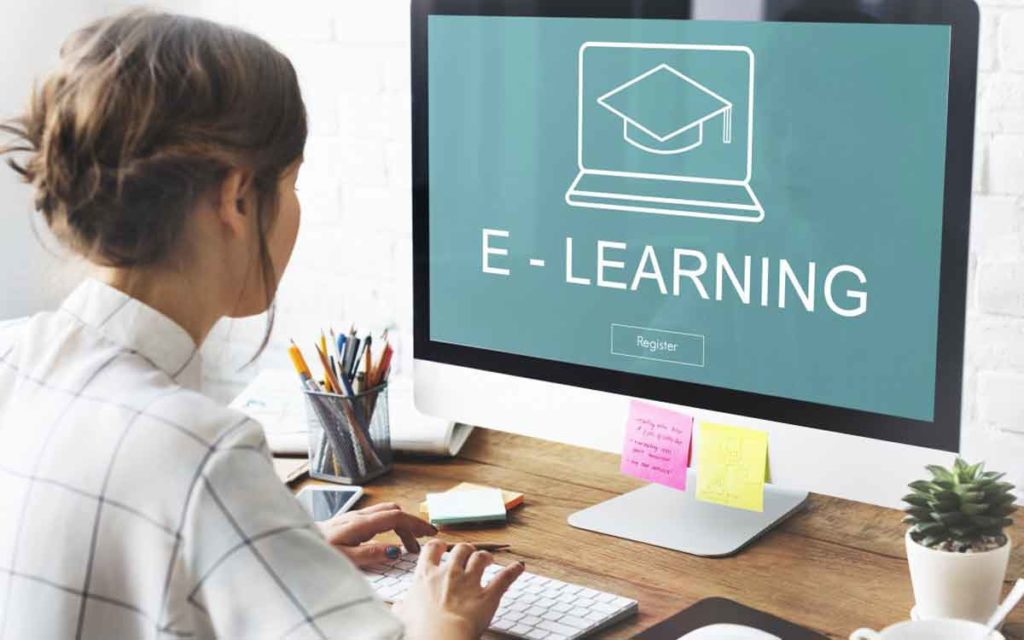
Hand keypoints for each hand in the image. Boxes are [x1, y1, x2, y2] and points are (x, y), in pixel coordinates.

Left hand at [318, 502, 436, 566]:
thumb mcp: (344, 559)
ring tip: (407, 546)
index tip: (430, 533)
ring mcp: (353, 517)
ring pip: (385, 513)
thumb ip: (370, 554)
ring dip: (400, 525)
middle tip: (421, 544)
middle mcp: (358, 516)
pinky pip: (376, 518)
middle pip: (394, 511)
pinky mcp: (348, 522)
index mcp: (360, 524)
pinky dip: (389, 526)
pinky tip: (387, 541)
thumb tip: (395, 550)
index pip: (396, 516)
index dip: (416, 523)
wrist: (294, 544)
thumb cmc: (317, 552)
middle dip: (411, 525)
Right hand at [393, 540, 525, 639]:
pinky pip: (504, 578)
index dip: (439, 546)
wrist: (438, 639)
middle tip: (467, 554)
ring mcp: (469, 582)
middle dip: (465, 550)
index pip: (432, 549)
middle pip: (460, 549)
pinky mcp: (488, 596)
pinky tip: (519, 567)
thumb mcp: (402, 616)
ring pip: (481, 558)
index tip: (442, 548)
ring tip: (488, 559)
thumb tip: (398, 607)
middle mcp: (449, 573)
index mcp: (426, 576)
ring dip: (486, 557)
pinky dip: (514, 571)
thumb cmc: (418, 630)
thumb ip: (402, 607)